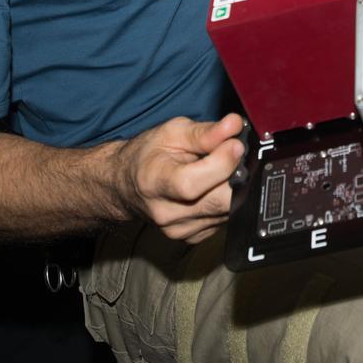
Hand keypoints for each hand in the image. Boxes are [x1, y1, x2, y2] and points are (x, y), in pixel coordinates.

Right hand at [117, 113, 244, 242]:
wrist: (126, 186)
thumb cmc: (148, 156)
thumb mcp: (172, 132)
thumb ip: (205, 132)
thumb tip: (234, 125)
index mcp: (154, 184)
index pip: (193, 184)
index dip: (221, 163)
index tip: (235, 143)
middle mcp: (166, 213)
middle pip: (219, 202)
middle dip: (236, 174)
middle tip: (234, 154)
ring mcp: (180, 230)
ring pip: (227, 211)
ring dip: (233, 187)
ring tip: (220, 168)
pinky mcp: (193, 237)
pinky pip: (224, 219)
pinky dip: (225, 200)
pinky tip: (214, 186)